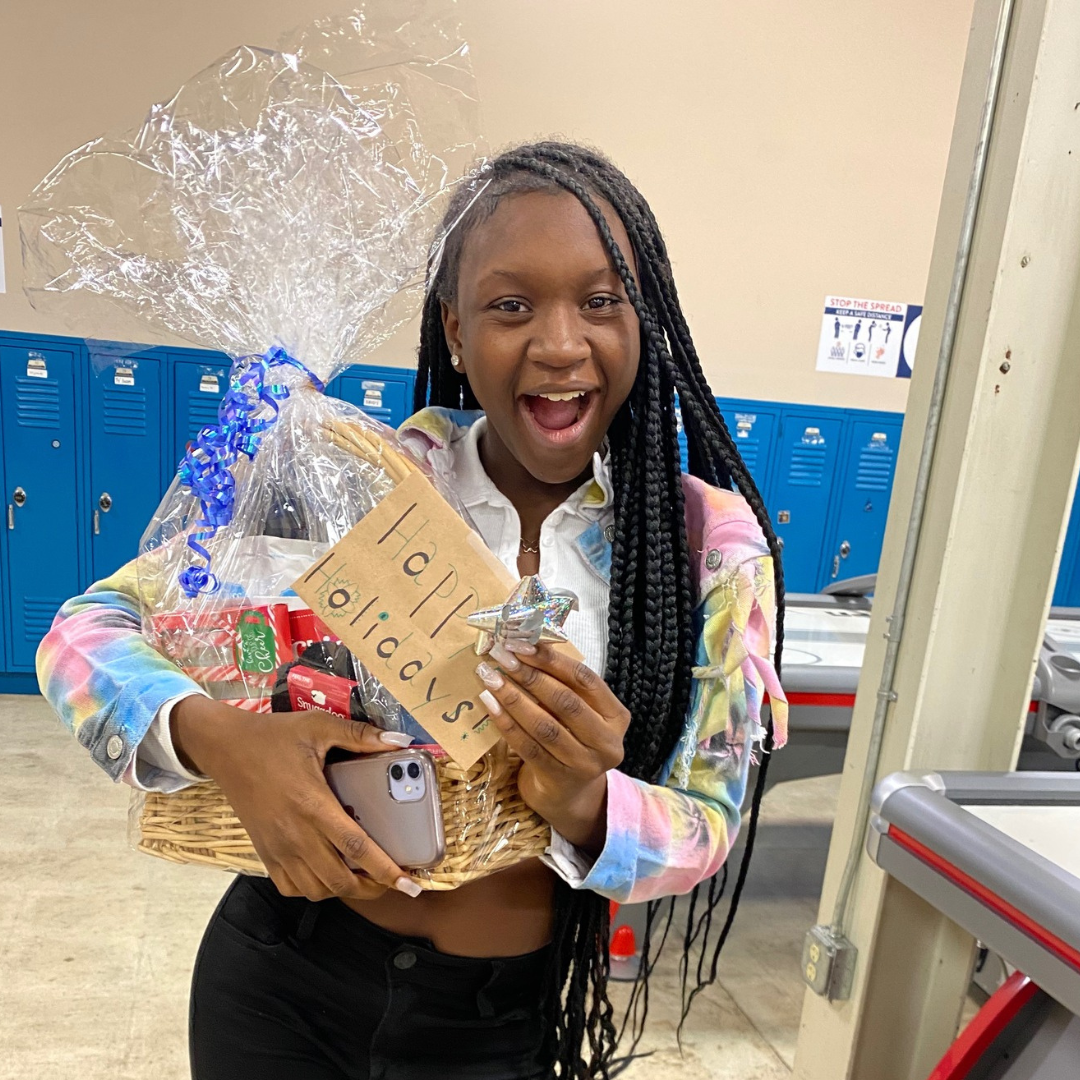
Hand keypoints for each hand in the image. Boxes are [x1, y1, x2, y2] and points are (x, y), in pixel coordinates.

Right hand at [170, 696, 420, 902]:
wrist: (224, 748)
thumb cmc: (273, 736)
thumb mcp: (318, 726)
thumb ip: (360, 735)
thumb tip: (399, 739)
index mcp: (313, 804)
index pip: (355, 847)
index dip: (385, 870)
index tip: (409, 882)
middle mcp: (295, 834)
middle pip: (339, 880)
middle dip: (372, 888)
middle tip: (392, 880)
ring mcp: (277, 848)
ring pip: (316, 889)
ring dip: (344, 890)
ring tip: (364, 876)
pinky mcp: (264, 853)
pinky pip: (290, 887)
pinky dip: (313, 888)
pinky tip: (327, 873)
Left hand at [475, 642, 628, 853]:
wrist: (569, 794)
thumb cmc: (573, 739)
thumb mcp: (581, 712)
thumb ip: (563, 685)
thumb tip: (525, 647)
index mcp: (617, 716)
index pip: (586, 680)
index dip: (553, 660)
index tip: (523, 644)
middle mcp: (606, 742)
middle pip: (565, 702)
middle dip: (530, 676)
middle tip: (501, 656)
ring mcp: (584, 764)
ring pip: (544, 726)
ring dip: (513, 698)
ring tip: (490, 677)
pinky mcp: (558, 779)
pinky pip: (528, 747)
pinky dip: (506, 723)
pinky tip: (490, 705)